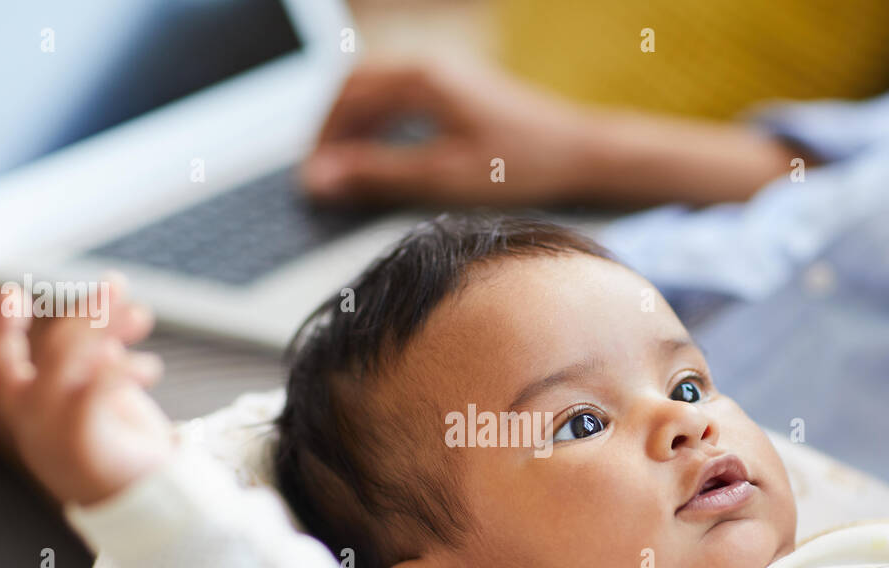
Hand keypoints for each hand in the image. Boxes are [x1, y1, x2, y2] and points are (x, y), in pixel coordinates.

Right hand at [0, 276, 174, 506]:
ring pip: (71, 361)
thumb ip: (96, 359)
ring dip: (108, 329)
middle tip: (122, 291)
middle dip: (89, 314)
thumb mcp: (103, 396)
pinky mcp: (81, 443)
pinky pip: (94, 391)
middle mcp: (32, 418)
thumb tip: (106, 316)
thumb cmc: (122, 448)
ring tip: (142, 317)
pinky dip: (121, 370)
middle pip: (54, 348)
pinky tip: (150, 368)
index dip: (2, 326)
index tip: (11, 293)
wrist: (146, 505)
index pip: (0, 361)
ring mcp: (51, 432)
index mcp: (28, 407)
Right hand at [299, 58, 594, 205]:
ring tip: (341, 164)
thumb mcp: (440, 176)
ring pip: (376, 89)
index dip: (322, 140)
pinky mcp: (457, 89)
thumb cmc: (519, 165)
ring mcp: (444, 74)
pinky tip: (379, 151)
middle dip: (331, 128)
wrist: (578, 153)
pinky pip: (399, 95)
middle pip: (355, 87)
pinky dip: (378, 120)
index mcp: (420, 80)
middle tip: (319, 171)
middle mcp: (429, 67)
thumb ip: (377, 175)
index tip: (311, 176)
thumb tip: (320, 178)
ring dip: (353, 123)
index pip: (346, 99)